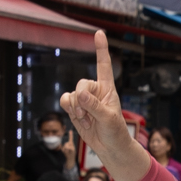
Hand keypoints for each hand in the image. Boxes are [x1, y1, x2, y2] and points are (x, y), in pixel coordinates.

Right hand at [58, 32, 151, 180]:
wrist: (109, 147)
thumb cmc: (115, 131)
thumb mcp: (108, 118)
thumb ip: (94, 106)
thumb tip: (80, 95)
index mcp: (108, 88)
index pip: (103, 65)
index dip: (101, 49)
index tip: (99, 32)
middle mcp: (95, 91)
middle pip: (81, 84)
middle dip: (82, 101)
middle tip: (89, 116)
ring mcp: (84, 100)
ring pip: (72, 95)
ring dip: (77, 110)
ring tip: (88, 121)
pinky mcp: (75, 109)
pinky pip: (65, 101)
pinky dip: (69, 110)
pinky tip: (79, 120)